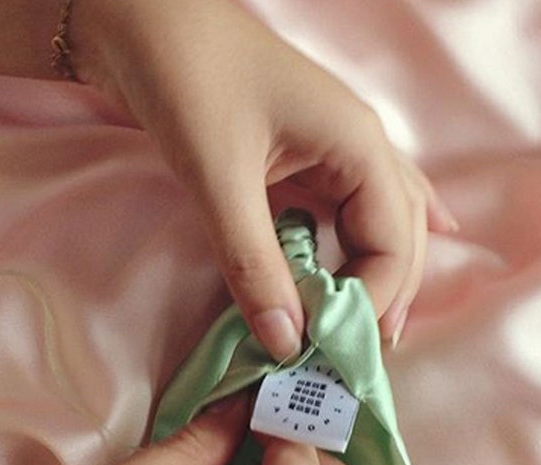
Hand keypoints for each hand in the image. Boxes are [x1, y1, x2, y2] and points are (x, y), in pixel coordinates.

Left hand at [71, 0, 457, 355]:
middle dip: (383, 295)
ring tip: (373, 328)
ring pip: (380, 221)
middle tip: (358, 355)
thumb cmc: (186, 80)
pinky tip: (392, 252)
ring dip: (377, 275)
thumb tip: (286, 344)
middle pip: (399, 235)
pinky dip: (366, 239)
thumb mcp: (220, 180)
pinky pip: (351, 206)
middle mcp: (361, 147)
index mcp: (359, 145)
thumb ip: (253, 264)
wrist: (140, 18)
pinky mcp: (304, 156)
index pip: (393, 243)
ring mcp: (336, 148)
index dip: (370, 301)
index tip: (330, 348)